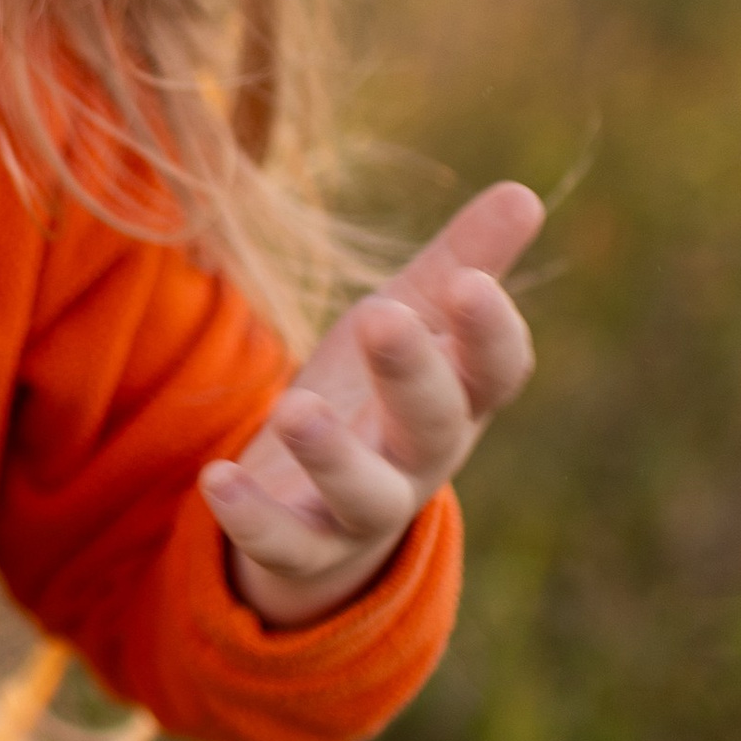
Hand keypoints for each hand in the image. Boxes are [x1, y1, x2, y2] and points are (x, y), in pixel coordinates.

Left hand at [201, 180, 541, 625]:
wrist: (327, 508)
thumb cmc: (380, 391)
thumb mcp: (414, 317)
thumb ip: (463, 261)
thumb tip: (524, 193)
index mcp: (459, 397)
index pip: (496, 372)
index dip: (491, 333)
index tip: (470, 282)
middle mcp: (423, 459)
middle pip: (435, 426)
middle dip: (412, 374)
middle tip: (381, 315)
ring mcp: (365, 510)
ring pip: (366, 497)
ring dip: (332, 456)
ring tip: (295, 405)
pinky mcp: (306, 547)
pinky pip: (285, 544)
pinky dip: (253, 517)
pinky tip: (216, 476)